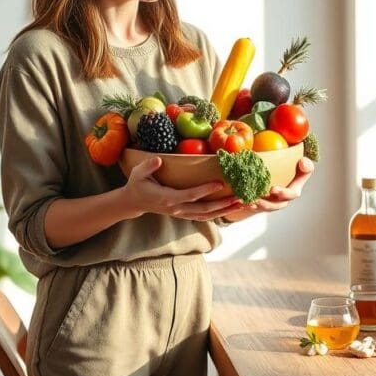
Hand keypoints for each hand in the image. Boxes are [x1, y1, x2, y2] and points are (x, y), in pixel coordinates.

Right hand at [124, 156, 245, 221]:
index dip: (205, 190)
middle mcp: (177, 209)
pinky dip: (218, 213)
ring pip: (206, 215)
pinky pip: (204, 216)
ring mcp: (181, 213)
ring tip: (241, 204)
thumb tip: (159, 159)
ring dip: (224, 210)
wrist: (134, 202)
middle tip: (239, 197)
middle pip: (204, 210)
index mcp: (167, 198)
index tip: (219, 184)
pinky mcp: (184, 214)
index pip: (190, 195)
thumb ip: (149, 166)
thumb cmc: (138, 184)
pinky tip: (230, 208)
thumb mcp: (138, 173)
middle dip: (222, 204)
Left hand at [221, 157, 314, 222]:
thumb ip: (306, 165)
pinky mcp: (262, 201)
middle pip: (276, 205)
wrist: (282, 168)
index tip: (274, 189)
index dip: (284, 194)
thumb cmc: (295, 166)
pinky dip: (247, 204)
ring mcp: (272, 201)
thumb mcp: (303, 165)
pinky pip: (254, 206)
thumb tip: (303, 162)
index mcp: (294, 191)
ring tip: (245, 203)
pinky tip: (238, 201)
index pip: (292, 194)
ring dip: (255, 206)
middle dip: (266, 204)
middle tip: (256, 200)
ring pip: (263, 207)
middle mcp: (283, 199)